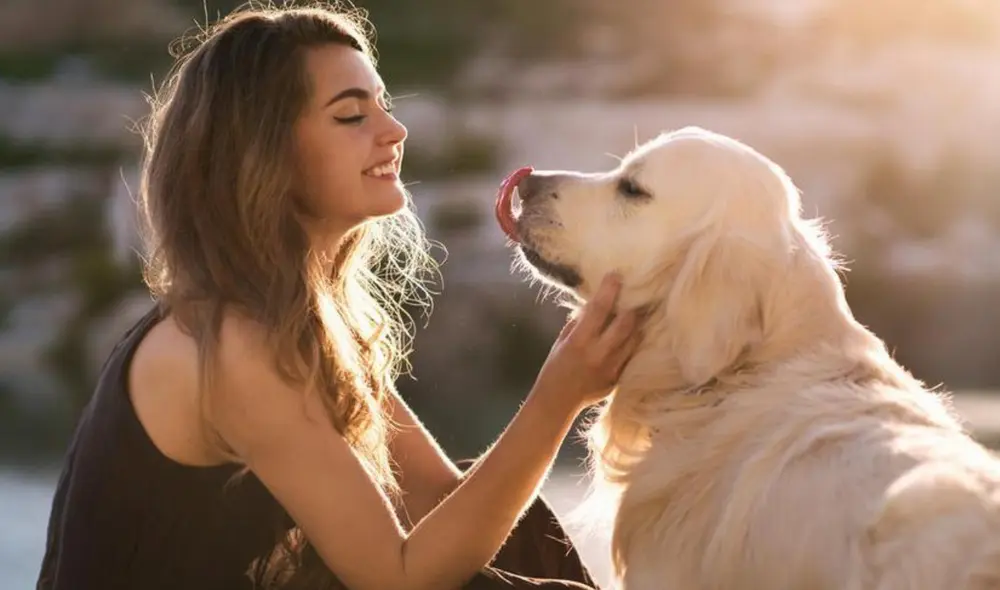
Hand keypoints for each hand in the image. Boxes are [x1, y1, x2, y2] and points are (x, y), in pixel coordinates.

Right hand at [530, 273, 639, 413]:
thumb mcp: (562, 341)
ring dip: (635, 323)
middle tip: (633, 295)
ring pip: (634, 338)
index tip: (615, 276)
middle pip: (626, 323)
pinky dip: (632, 342)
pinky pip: (632, 354)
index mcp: (580, 342)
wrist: (557, 402)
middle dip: (631, 306)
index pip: (600, 309)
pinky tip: (631, 334)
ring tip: (635, 312)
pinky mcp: (619, 378)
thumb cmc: (554, 368)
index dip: (609, 290)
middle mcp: (599, 354)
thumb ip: (578, 322)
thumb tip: (594, 304)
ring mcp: (612, 368)